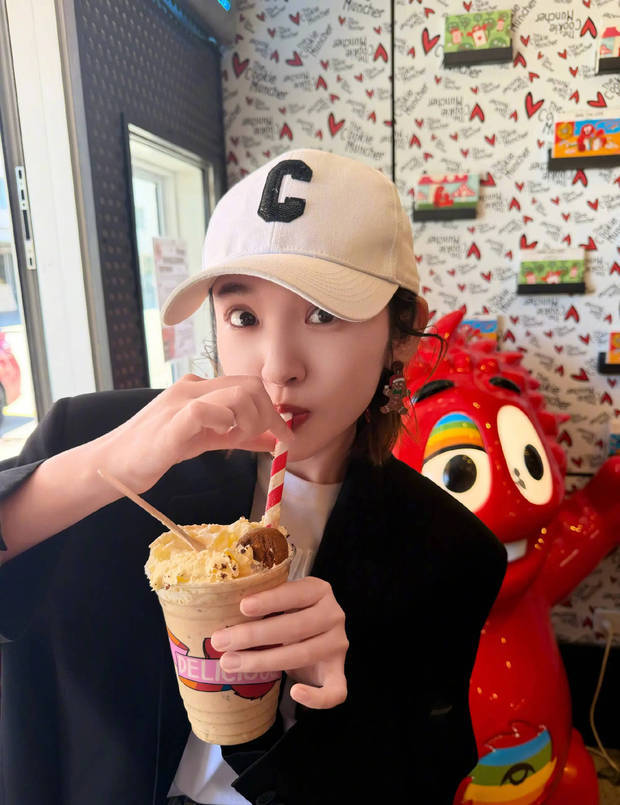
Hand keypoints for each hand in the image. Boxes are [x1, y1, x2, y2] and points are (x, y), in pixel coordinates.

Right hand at [98, 374, 293, 492]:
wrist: (114, 464)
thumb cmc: (156, 451)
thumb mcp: (206, 440)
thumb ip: (238, 436)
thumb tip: (273, 440)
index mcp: (201, 389)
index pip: (250, 385)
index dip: (273, 409)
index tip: (284, 435)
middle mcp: (193, 387)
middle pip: (251, 386)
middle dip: (268, 415)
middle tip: (267, 441)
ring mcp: (182, 401)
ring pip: (237, 394)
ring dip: (250, 421)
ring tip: (236, 439)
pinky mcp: (173, 421)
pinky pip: (208, 411)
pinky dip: (224, 423)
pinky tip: (219, 435)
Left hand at [211, 577, 348, 708]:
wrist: (317, 633)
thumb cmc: (291, 614)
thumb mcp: (283, 602)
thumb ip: (264, 604)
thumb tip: (220, 614)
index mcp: (319, 591)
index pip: (295, 593)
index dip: (270, 600)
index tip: (242, 607)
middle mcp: (333, 615)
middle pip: (295, 627)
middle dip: (254, 635)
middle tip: (221, 641)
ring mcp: (338, 644)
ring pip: (303, 655)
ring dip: (263, 662)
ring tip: (232, 663)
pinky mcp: (339, 672)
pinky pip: (335, 691)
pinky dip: (316, 697)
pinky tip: (295, 694)